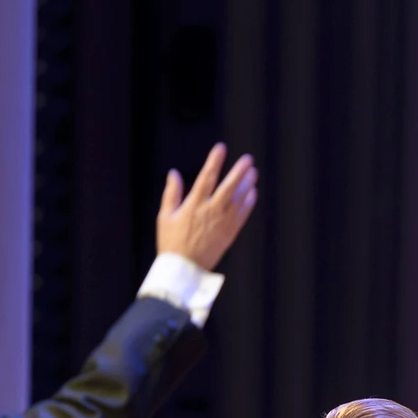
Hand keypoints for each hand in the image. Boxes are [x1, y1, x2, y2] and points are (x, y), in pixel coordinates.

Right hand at [155, 143, 257, 271]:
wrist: (184, 269)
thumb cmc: (171, 243)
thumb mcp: (165, 217)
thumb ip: (171, 193)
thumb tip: (174, 173)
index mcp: (194, 205)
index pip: (207, 178)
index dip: (215, 161)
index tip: (221, 148)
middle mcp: (210, 212)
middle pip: (229, 187)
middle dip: (239, 172)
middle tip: (248, 159)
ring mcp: (222, 223)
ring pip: (238, 200)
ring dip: (247, 185)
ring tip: (253, 172)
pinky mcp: (229, 234)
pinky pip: (242, 216)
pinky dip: (248, 204)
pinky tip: (252, 193)